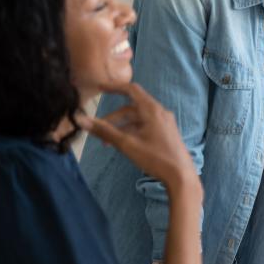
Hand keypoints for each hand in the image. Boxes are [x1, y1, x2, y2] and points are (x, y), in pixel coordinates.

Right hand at [77, 82, 197, 192]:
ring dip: (121, 127)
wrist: (181, 176)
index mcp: (152, 110)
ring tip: (107, 143)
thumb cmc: (156, 158)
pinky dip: (132, 131)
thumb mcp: (127, 144)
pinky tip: (123, 145)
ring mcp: (164, 123)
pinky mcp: (166, 133)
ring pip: (137, 119)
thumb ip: (104, 131)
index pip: (131, 90)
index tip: (99, 87)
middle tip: (97, 130)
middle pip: (131, 108)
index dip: (114, 87)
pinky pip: (145, 126)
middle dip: (113, 118)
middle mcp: (160, 112)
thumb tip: (81, 120)